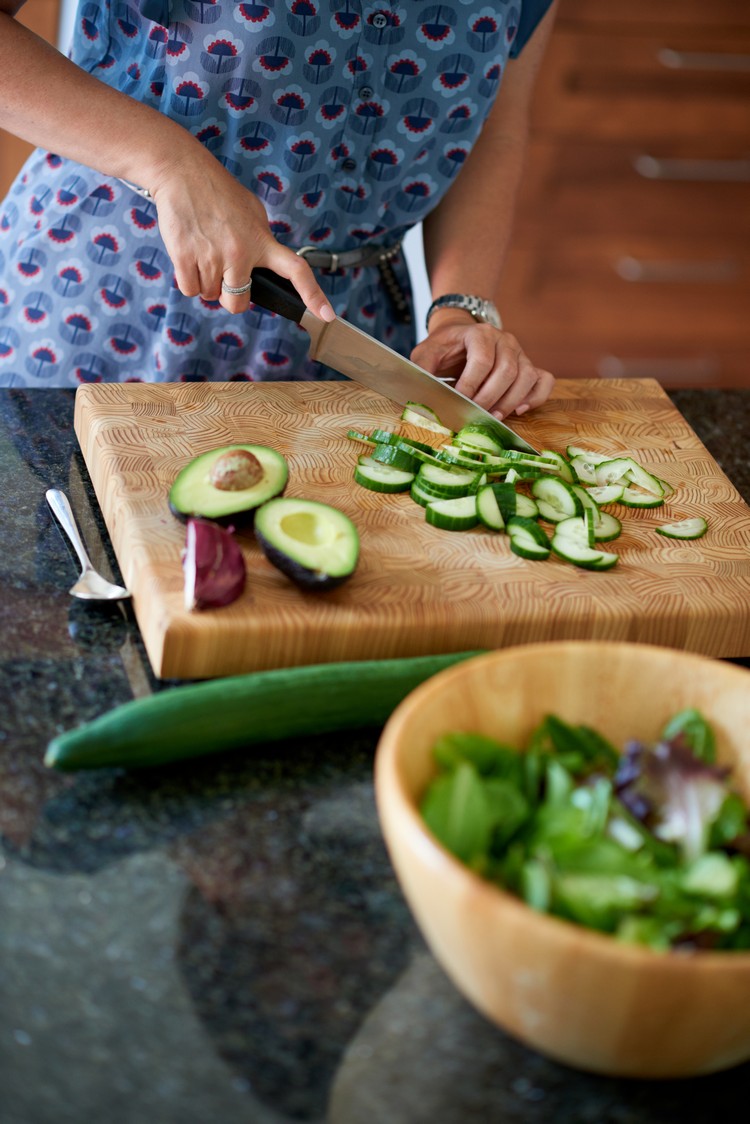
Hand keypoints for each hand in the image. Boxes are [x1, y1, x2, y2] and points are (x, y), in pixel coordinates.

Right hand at [148, 148, 334, 320]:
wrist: (182, 172)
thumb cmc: (218, 192)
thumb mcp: (252, 213)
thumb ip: (262, 243)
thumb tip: (265, 268)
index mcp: (262, 241)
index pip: (297, 271)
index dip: (313, 295)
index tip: (326, 314)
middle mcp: (241, 253)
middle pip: (238, 303)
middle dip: (230, 297)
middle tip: (223, 275)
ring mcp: (213, 256)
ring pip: (210, 296)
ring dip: (206, 283)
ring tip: (204, 252)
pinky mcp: (185, 257)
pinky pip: (190, 289)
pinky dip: (188, 280)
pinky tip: (189, 256)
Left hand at [411, 311, 554, 419]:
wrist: (460, 336)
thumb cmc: (444, 348)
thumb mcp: (427, 352)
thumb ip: (422, 368)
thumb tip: (419, 390)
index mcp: (480, 333)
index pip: (482, 360)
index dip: (471, 384)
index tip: (459, 401)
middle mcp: (505, 340)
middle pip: (507, 370)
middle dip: (490, 397)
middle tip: (476, 414)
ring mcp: (520, 353)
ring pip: (526, 377)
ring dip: (511, 401)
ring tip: (494, 417)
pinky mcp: (529, 366)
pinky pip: (543, 380)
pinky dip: (536, 397)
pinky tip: (520, 409)